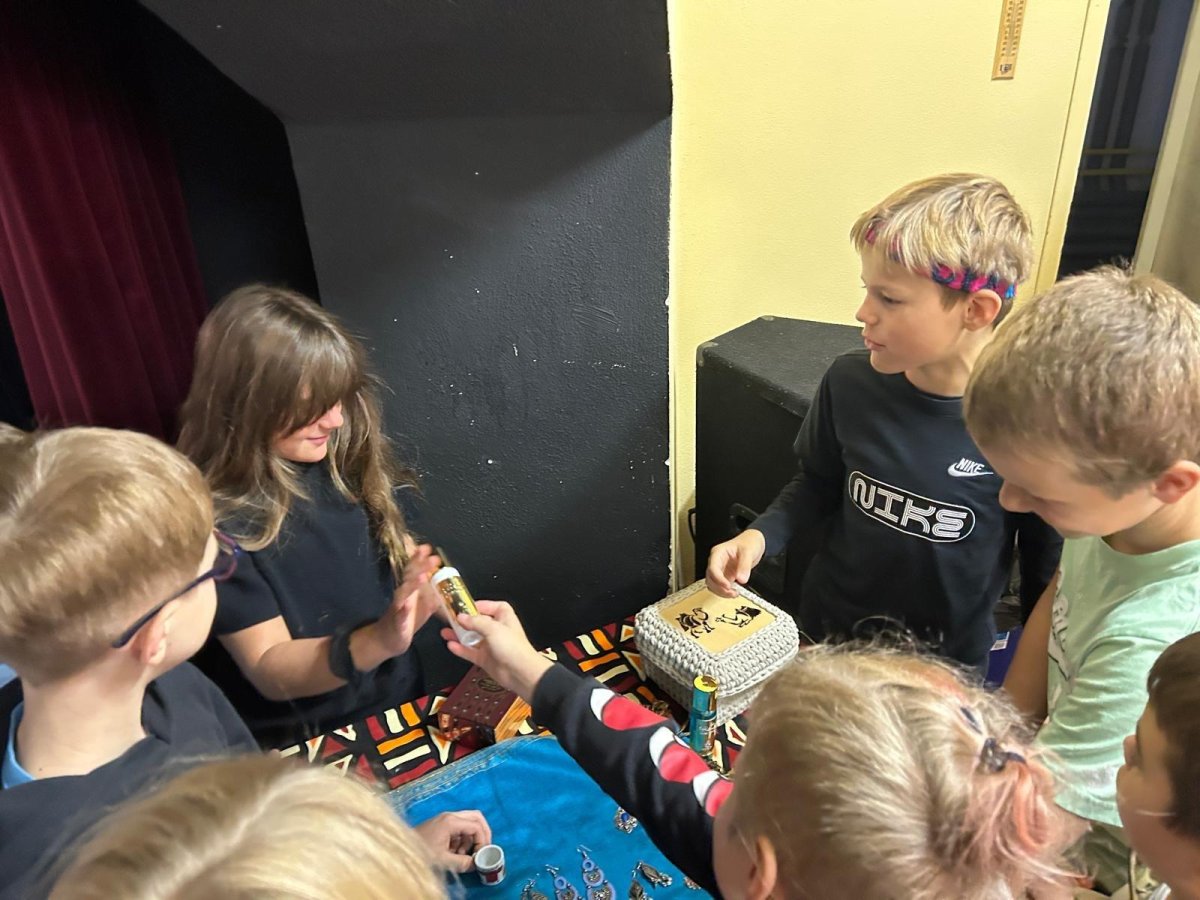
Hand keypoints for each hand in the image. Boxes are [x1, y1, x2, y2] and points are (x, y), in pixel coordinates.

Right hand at [352, 545, 440, 666]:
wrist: (389, 640)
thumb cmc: (406, 621)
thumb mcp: (424, 606)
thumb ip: (433, 594)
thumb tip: (445, 584)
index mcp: (410, 591)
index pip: (414, 571)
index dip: (419, 559)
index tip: (427, 548)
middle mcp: (403, 596)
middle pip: (409, 578)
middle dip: (419, 566)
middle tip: (430, 556)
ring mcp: (398, 608)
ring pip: (404, 594)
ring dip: (412, 585)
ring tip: (421, 576)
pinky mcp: (397, 623)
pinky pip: (399, 616)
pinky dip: (403, 610)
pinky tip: (407, 604)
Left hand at [414, 809, 491, 872]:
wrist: (402, 850)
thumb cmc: (421, 853)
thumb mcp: (443, 860)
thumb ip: (463, 863)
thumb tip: (476, 864)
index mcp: (451, 821)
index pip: (476, 826)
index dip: (483, 840)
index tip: (482, 854)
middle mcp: (450, 815)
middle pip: (476, 817)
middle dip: (483, 833)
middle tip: (483, 849)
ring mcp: (445, 818)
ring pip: (469, 822)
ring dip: (471, 838)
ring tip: (463, 854)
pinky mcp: (442, 823)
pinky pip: (460, 827)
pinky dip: (462, 838)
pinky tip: (455, 852)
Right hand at [440, 600, 553, 701]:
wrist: (520, 673)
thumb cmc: (516, 649)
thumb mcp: (493, 628)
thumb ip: (475, 622)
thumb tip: (462, 617)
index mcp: (504, 616)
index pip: (487, 606)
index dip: (474, 606)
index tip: (461, 606)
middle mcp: (497, 629)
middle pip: (476, 621)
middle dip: (463, 621)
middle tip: (450, 618)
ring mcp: (490, 644)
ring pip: (471, 637)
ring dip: (458, 635)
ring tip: (446, 631)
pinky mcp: (485, 658)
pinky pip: (469, 651)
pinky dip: (460, 648)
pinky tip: (452, 644)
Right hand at [705, 529, 765, 597]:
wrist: (754, 543)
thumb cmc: (749, 542)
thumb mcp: (748, 551)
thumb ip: (745, 565)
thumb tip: (741, 579)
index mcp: (718, 553)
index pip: (713, 568)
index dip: (718, 579)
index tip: (728, 586)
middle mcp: (716, 562)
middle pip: (710, 578)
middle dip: (719, 588)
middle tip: (732, 593)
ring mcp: (720, 570)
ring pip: (713, 585)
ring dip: (721, 592)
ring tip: (735, 593)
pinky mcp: (725, 576)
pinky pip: (721, 587)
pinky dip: (725, 592)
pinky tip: (735, 592)